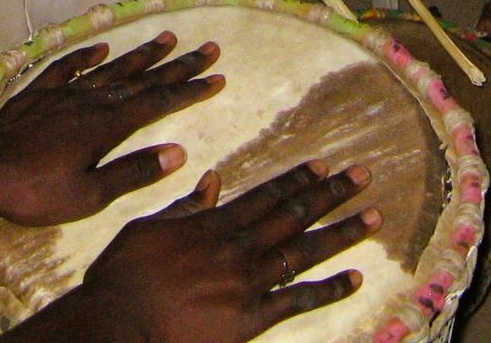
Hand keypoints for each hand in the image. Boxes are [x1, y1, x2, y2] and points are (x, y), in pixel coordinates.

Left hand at [0, 32, 224, 225]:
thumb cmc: (34, 192)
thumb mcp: (89, 196)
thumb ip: (132, 173)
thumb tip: (177, 154)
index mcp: (106, 125)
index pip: (158, 103)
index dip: (189, 90)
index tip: (217, 77)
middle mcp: (90, 101)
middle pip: (141, 79)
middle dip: (177, 65)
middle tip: (208, 49)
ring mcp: (63, 94)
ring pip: (110, 69)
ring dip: (140, 55)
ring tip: (167, 38)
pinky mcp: (37, 94)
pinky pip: (68, 68)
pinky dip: (87, 57)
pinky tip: (102, 49)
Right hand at [40, 163, 378, 342]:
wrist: (117, 326)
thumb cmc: (122, 279)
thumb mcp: (147, 230)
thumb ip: (186, 207)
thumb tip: (211, 180)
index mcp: (213, 226)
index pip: (266, 196)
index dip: (298, 180)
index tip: (324, 166)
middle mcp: (237, 249)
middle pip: (294, 216)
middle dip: (331, 194)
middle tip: (363, 175)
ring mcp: (247, 284)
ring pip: (304, 252)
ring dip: (342, 232)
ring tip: (373, 218)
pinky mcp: (250, 320)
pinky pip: (298, 301)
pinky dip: (329, 289)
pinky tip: (355, 277)